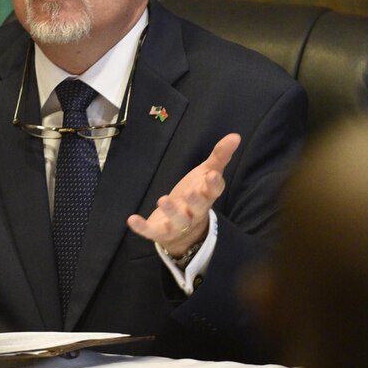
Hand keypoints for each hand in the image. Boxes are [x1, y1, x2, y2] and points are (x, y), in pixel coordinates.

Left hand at [127, 133, 240, 258]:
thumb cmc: (197, 195)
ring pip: (177, 221)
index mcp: (207, 197)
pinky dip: (142, 227)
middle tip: (188, 192)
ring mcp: (178, 224)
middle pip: (198, 208)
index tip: (212, 176)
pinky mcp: (161, 232)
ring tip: (162, 199)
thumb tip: (236, 136)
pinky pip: (152, 231)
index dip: (213, 185)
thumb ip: (220, 156)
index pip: (214, 192)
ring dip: (170, 211)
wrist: (185, 230)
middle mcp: (194, 212)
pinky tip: (132, 219)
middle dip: (194, 201)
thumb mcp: (207, 173)